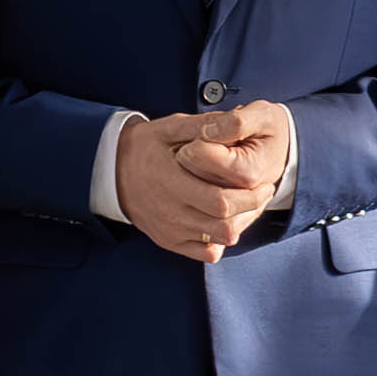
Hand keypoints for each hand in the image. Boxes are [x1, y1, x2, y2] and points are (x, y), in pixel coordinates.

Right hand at [115, 105, 292, 260]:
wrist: (112, 171)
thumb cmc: (145, 147)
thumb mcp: (169, 128)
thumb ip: (201, 126)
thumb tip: (234, 120)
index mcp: (172, 181)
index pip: (220, 200)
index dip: (249, 195)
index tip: (263, 182)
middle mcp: (170, 211)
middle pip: (224, 223)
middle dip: (252, 209)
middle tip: (264, 193)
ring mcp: (170, 230)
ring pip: (219, 240)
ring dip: (241, 224)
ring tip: (249, 206)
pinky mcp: (169, 241)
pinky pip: (205, 254)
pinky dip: (221, 242)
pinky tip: (224, 222)